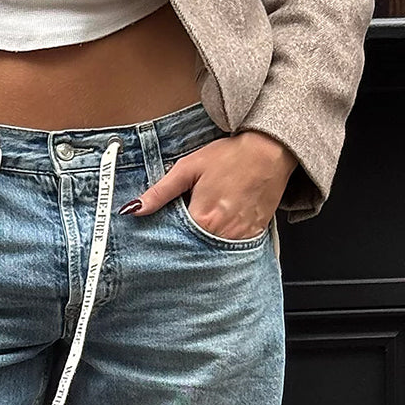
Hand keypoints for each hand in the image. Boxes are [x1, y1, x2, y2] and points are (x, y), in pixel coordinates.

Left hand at [118, 129, 296, 239]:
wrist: (270, 150)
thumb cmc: (231, 156)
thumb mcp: (188, 168)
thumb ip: (160, 192)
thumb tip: (133, 209)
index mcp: (202, 219)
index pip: (175, 243)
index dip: (167, 241)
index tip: (161, 238)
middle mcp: (222, 233)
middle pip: (194, 251)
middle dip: (184, 246)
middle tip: (180, 236)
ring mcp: (240, 238)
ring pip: (214, 253)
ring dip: (203, 247)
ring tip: (200, 232)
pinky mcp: (254, 236)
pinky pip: (233, 250)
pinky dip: (223, 245)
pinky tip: (218, 232)